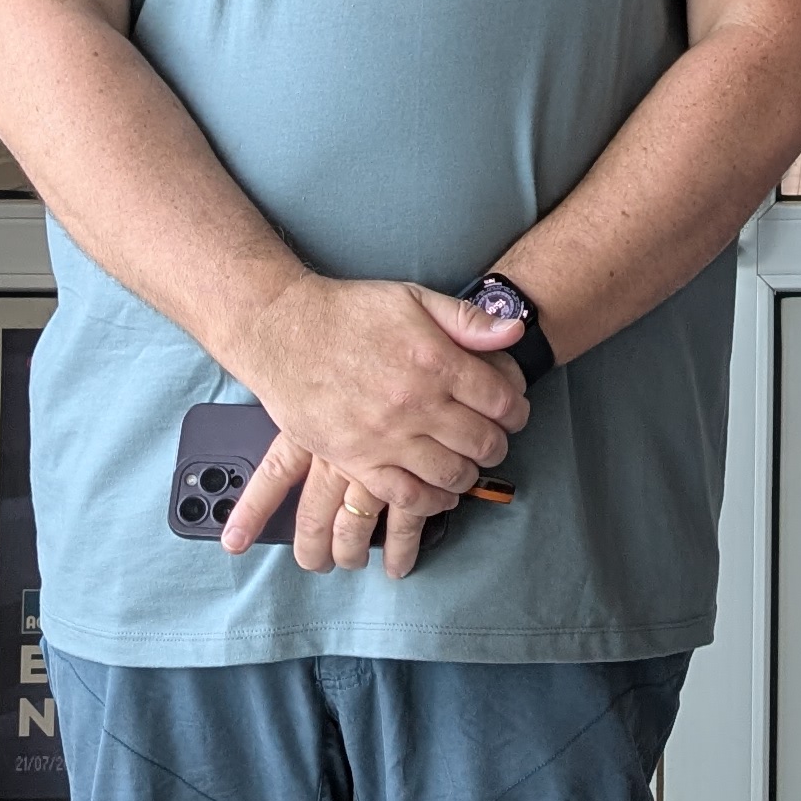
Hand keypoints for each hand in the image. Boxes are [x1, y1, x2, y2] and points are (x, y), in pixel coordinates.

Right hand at [216, 280, 527, 578]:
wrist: (284, 331)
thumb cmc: (350, 311)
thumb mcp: (413, 299)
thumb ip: (468, 319)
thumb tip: (515, 332)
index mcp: (436, 361)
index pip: (501, 401)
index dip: (516, 411)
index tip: (513, 414)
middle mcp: (416, 403)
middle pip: (482, 441)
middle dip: (497, 445)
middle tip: (494, 442)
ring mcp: (386, 436)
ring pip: (450, 473)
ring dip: (469, 474)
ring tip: (468, 466)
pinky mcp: (356, 459)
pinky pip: (405, 495)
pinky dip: (431, 501)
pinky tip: (439, 495)